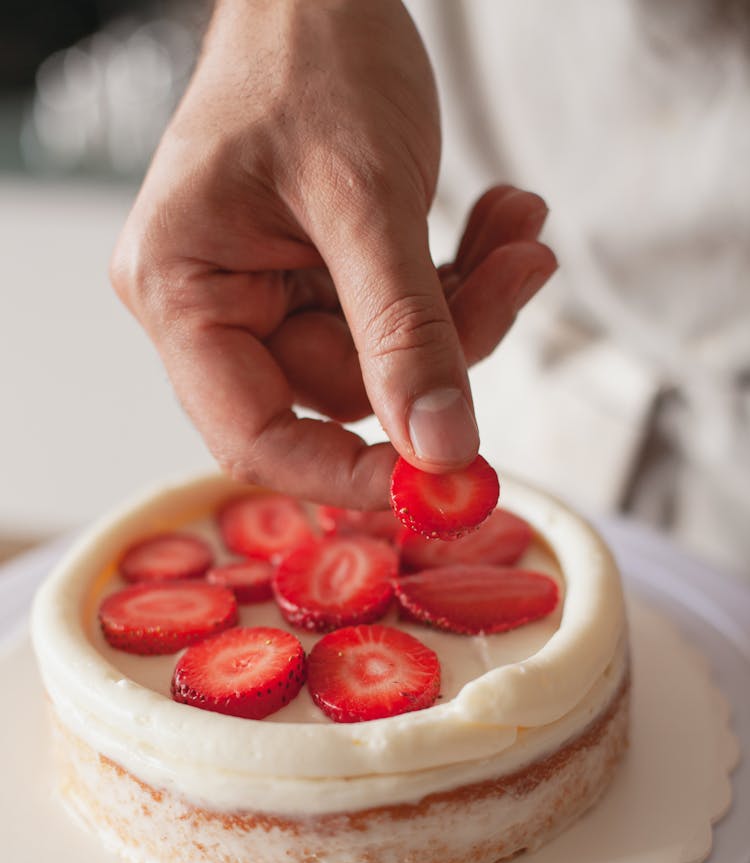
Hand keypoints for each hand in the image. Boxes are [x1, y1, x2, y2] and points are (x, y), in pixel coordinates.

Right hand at [111, 0, 555, 507]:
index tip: (440, 477)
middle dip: (443, 344)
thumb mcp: (366, 197)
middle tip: (518, 275)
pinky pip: (396, 320)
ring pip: (383, 359)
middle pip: (339, 392)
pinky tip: (500, 222)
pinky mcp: (317, 278)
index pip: (255, 436)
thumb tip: (442, 452)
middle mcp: (212, 304)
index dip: (346, 473)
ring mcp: (266, 292)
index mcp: (181, 290)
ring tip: (517, 228)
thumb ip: (405, 333)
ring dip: (465, 304)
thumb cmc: (312, 53)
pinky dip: (456, 281)